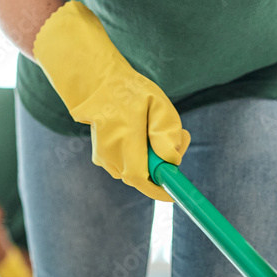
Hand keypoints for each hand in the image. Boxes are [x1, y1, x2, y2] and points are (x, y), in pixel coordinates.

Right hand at [33, 0, 189, 200]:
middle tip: (179, 140)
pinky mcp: (101, 157)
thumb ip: (166, 131)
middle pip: (143, 176)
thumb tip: (171, 160)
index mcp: (124, 141)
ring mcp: (103, 158)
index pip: (142, 180)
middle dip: (162, 166)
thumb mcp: (157, 103)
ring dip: (150, 160)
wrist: (97, 83)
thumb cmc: (130, 91)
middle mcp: (110, 155)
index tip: (174, 193)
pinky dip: (138, 156)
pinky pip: (126, 164)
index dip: (159, 190)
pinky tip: (141, 135)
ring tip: (157, 131)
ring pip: (135, 171)